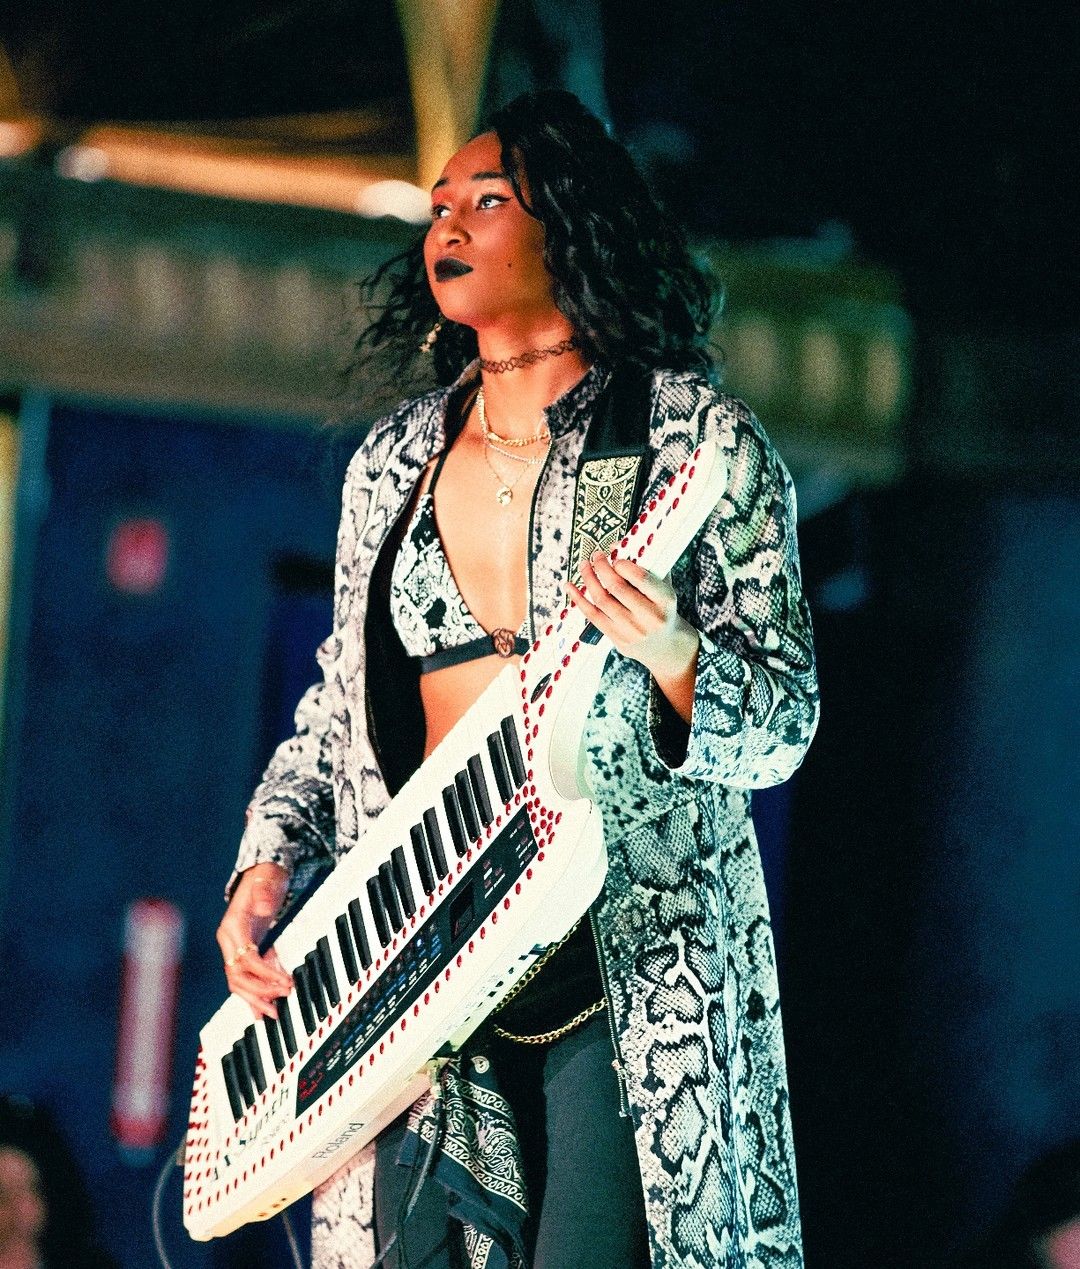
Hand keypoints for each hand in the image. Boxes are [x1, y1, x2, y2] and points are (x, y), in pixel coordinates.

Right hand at [215, 863, 292, 1018]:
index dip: (265, 973)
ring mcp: (233, 946)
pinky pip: (243, 978)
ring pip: (237, 981)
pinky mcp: (243, 950)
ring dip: (255, 998)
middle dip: (259, 991)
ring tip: (274, 1012)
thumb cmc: (266, 876)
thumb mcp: (269, 878)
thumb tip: (264, 906)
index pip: (245, 959)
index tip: (285, 981)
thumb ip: (265, 890)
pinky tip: (260, 1011)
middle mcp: (228, 939)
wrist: (262, 873)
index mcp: (232, 926)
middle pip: (237, 976)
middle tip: (282, 999)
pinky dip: (251, 994)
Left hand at [568, 550, 698, 676]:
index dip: (623, 565)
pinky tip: (569, 586)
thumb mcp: (663, 586)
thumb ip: (646, 565)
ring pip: (602, 600)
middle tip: (596, 556)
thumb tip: (616, 546)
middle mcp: (649, 617)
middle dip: (602, 567)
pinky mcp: (617, 639)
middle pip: (617, 588)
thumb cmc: (661, 608)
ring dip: (589, 579)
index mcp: (665, 600)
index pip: (641, 579)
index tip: (616, 558)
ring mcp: (632, 631)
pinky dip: (578, 599)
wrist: (664, 645)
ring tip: (584, 565)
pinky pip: (592, 616)